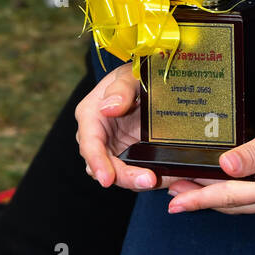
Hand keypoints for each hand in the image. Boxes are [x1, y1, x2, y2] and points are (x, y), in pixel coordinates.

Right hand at [75, 65, 167, 191]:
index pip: (89, 144)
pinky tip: (165, 176)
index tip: (107, 179)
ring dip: (136, 180)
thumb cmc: (134, 75)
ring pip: (119, 174)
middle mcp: (96, 137)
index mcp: (90, 115)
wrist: (148, 83)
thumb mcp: (130, 75)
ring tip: (157, 179)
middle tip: (148, 180)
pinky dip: (148, 176)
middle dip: (124, 177)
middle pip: (104, 166)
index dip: (97, 163)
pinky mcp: (128, 156)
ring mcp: (112, 149)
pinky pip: (135, 171)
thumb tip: (108, 108)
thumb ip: (121, 89)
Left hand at [164, 91, 254, 214]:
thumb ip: (251, 153)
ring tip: (187, 188)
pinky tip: (219, 182)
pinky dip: (235, 192)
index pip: (232, 196)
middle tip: (171, 192)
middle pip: (236, 205)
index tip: (174, 204)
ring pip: (245, 203)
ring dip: (217, 196)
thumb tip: (222, 167)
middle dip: (203, 199)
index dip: (200, 199)